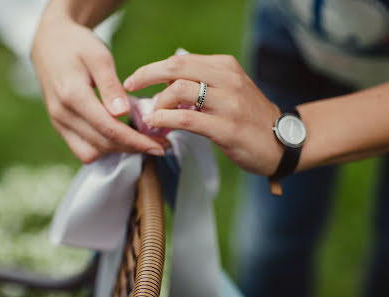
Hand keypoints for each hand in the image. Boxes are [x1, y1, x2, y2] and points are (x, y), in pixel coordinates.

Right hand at [31, 14, 164, 162]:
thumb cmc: (78, 45)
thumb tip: (123, 113)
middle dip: (134, 148)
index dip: (137, 142)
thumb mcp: (99, 57)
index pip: (109, 128)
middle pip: (103, 143)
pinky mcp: (60, 127)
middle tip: (160, 145)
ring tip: (142, 141)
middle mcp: (62, 114)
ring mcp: (59, 123)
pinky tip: (121, 138)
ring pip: (92, 152)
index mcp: (72, 96)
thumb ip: (110, 86)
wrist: (50, 43)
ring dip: (118, 150)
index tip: (160, 147)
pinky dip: (104, 149)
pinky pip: (83, 150)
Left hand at [123, 54, 282, 175]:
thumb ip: (201, 82)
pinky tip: (157, 124)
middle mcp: (227, 79)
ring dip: (158, 103)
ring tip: (153, 116)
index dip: (151, 69)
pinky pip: (187, 119)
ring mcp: (229, 103)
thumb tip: (164, 83)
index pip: (179, 60)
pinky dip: (166, 120)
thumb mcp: (229, 89)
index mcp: (225, 66)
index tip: (134, 80)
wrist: (280, 141)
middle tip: (130, 88)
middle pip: (176, 68)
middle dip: (146, 76)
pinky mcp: (227, 127)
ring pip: (179, 90)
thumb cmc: (249, 116)